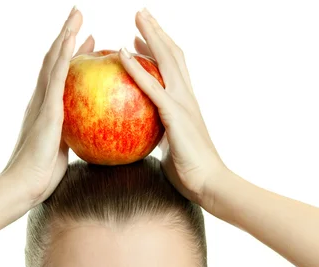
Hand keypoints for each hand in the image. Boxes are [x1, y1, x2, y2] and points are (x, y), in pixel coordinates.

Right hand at [0, 7, 93, 205]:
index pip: (59, 78)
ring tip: (77, 15)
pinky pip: (57, 78)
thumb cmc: (41, 178)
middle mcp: (41, 102)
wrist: (23, 186)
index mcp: (46, 112)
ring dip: (65, 36)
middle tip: (79, 18)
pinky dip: (64, 56)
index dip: (69, 59)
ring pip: (54, 62)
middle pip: (54, 62)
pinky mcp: (47, 111)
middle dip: (67, 39)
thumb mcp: (59, 154)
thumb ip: (68, 141)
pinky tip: (73, 39)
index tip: (83, 44)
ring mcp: (42, 104)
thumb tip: (85, 141)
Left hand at [119, 9, 228, 214]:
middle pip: (171, 55)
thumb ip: (160, 137)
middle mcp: (186, 97)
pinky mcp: (175, 115)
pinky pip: (152, 87)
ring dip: (151, 36)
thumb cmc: (190, 174)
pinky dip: (137, 69)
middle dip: (156, 32)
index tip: (141, 39)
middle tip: (140, 15)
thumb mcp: (171, 149)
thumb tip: (145, 138)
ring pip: (166, 61)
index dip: (158, 51)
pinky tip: (122, 54)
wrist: (209, 184)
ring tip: (137, 17)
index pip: (172, 69)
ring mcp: (182, 103)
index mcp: (186, 104)